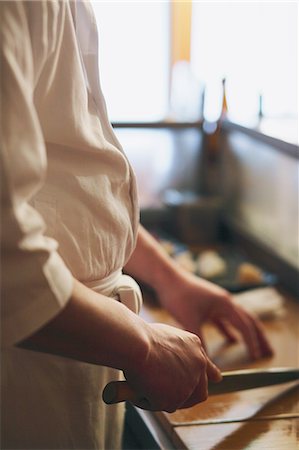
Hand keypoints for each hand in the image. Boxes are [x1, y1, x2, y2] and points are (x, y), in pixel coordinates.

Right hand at [123, 322, 221, 411]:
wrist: (137, 344)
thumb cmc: (142, 337)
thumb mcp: (166, 337)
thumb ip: (176, 351)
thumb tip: (168, 363)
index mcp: (195, 347)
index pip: (208, 366)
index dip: (211, 375)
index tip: (217, 379)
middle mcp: (197, 366)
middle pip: (199, 392)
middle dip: (186, 397)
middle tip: (166, 394)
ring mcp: (188, 384)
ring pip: (175, 400)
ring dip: (160, 396)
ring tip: (143, 381)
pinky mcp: (175, 399)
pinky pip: (158, 405)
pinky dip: (146, 400)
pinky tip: (138, 386)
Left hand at [156, 271, 272, 360]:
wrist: (167, 278)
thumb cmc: (178, 296)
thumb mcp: (190, 321)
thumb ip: (200, 341)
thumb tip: (207, 363)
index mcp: (225, 303)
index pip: (245, 325)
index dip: (251, 342)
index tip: (256, 357)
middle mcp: (225, 301)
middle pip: (248, 320)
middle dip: (259, 336)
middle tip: (269, 351)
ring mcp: (217, 302)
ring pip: (237, 319)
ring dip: (246, 333)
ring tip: (255, 347)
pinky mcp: (208, 303)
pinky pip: (224, 319)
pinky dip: (229, 329)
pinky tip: (231, 339)